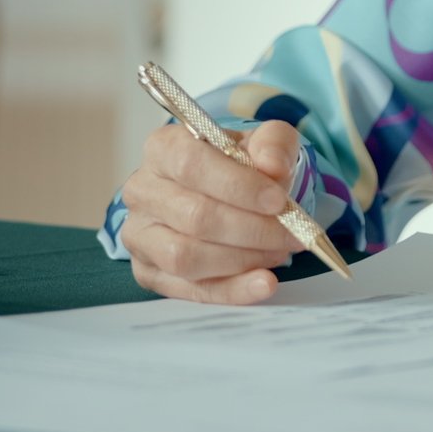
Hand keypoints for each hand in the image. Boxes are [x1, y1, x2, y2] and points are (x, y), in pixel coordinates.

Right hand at [118, 119, 303, 304]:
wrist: (227, 193)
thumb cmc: (240, 166)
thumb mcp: (263, 141)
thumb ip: (273, 144)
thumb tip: (273, 167)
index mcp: (163, 148)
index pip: (192, 165)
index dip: (238, 186)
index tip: (278, 201)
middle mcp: (143, 191)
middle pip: (194, 216)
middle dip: (252, 230)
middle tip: (291, 234)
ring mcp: (140, 235)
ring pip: (186, 256)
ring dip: (242, 260)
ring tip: (278, 253)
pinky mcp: (148, 272)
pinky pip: (190, 289)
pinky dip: (232, 290)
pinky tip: (263, 283)